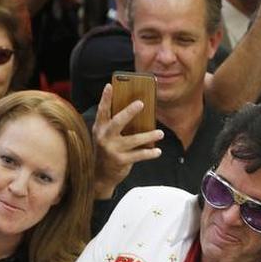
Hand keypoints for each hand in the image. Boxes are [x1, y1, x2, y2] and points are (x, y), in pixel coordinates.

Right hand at [92, 83, 163, 198]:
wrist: (100, 175)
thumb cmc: (108, 150)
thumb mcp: (106, 136)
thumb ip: (116, 125)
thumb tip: (138, 112)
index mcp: (100, 128)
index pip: (102, 110)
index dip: (105, 98)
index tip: (110, 85)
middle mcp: (104, 137)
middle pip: (117, 122)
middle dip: (129, 112)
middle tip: (141, 103)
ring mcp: (112, 149)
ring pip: (133, 140)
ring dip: (148, 136)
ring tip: (160, 133)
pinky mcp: (120, 161)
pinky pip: (138, 155)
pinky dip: (149, 153)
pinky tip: (158, 151)